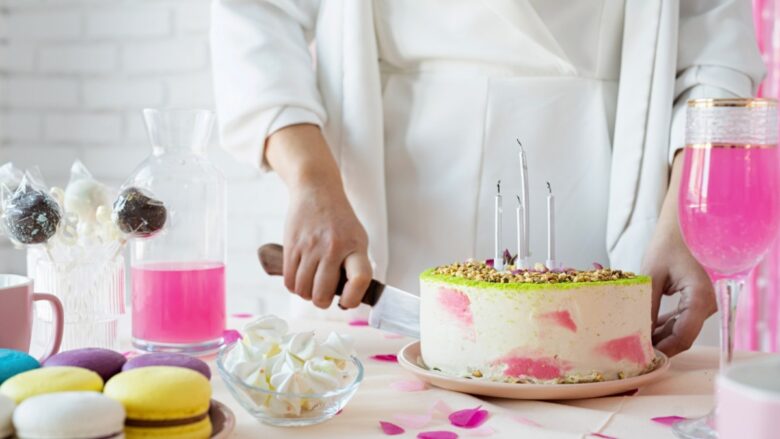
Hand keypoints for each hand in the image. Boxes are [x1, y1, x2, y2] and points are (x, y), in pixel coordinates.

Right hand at [266, 124, 372, 308]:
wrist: (316, 191)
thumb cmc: (339, 221)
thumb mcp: (357, 238)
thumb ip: (355, 265)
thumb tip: (348, 298)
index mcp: (355, 246)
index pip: (359, 279)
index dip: (353, 298)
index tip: (346, 301)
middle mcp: (333, 247)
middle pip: (322, 293)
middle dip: (322, 302)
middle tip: (324, 296)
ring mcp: (310, 247)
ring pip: (303, 290)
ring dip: (307, 294)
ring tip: (312, 286)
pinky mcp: (292, 246)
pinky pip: (289, 281)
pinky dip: (294, 286)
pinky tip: (300, 279)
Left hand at [643, 228, 715, 356]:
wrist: (684, 225)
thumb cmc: (668, 244)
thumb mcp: (652, 275)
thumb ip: (646, 305)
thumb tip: (636, 331)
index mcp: (700, 298)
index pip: (683, 337)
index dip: (662, 350)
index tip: (641, 356)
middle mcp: (708, 304)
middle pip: (682, 336)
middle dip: (658, 345)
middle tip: (631, 351)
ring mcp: (704, 303)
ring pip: (681, 330)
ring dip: (659, 336)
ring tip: (632, 341)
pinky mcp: (697, 300)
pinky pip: (681, 320)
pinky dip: (664, 325)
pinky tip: (644, 327)